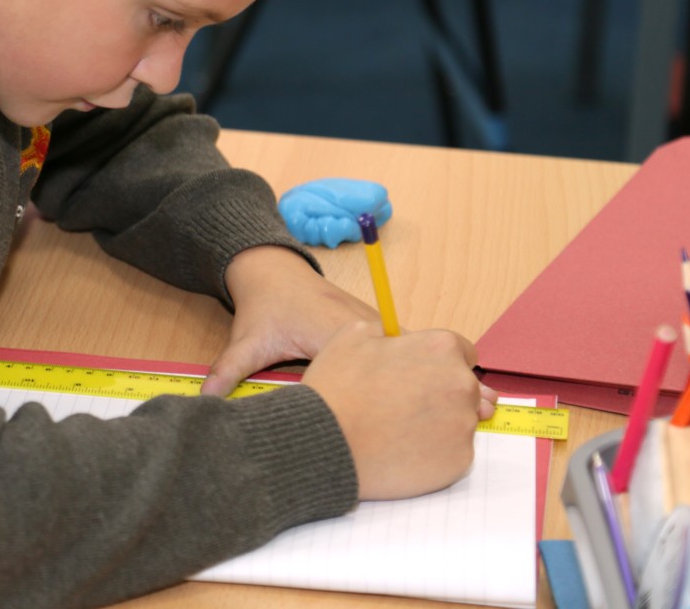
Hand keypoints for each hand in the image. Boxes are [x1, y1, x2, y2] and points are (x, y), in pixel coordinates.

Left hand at [200, 246, 498, 419]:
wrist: (271, 268)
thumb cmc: (262, 307)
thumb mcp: (246, 341)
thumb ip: (228, 373)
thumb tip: (204, 404)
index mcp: (340, 334)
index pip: (386, 369)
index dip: (415, 396)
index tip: (442, 420)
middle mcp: (369, 326)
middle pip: (414, 364)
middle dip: (444, 388)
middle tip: (486, 413)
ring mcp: (378, 324)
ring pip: (418, 356)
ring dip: (444, 378)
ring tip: (485, 405)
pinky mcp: (379, 325)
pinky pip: (410, 351)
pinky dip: (431, 369)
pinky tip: (455, 390)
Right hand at [304, 321, 482, 499]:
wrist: (326, 443)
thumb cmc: (337, 388)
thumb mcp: (352, 335)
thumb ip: (388, 333)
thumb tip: (399, 342)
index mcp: (440, 348)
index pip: (462, 352)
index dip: (437, 362)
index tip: (421, 374)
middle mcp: (461, 385)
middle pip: (463, 388)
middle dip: (440, 393)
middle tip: (403, 405)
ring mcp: (463, 425)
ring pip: (457, 422)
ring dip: (436, 424)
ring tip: (396, 430)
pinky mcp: (459, 460)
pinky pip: (452, 453)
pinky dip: (432, 453)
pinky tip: (401, 450)